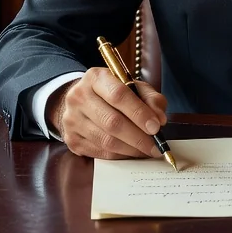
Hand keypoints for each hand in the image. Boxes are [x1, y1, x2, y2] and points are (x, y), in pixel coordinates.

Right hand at [47, 67, 167, 159]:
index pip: (118, 95)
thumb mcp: (133, 86)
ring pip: (106, 140)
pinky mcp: (71, 140)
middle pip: (112, 121)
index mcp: (96, 77)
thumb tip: (160, 119)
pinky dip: (120, 155)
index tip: (156, 126)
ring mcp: (72, 120)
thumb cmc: (112, 93)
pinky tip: (131, 152)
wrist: (80, 101)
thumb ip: (150, 98)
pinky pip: (100, 152)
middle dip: (138, 136)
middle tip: (156, 145)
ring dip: (131, 149)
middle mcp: (79, 97)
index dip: (139, 112)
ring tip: (147, 150)